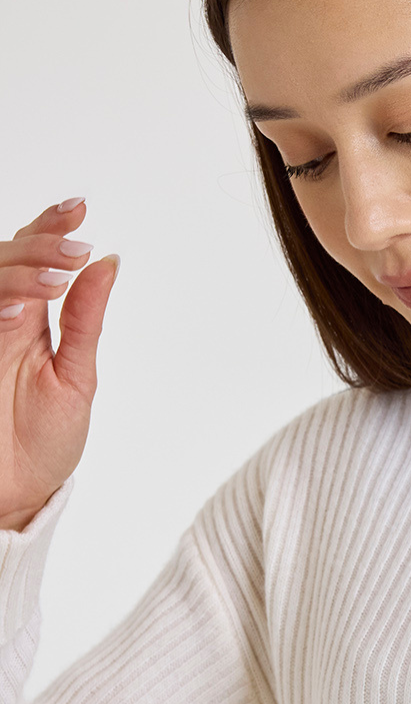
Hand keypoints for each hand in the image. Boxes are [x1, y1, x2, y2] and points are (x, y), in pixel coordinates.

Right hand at [0, 198, 118, 532]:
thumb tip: (108, 264)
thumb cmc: (43, 443)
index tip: (80, 207)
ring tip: (58, 278)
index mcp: (27, 320)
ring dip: (20, 271)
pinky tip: (20, 308)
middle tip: (75, 247)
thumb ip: (85, 319)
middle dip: (38, 246)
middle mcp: (0, 320)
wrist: (17, 495)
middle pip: (4, 258)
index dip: (50, 228)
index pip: (32, 257)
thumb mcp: (77, 376)